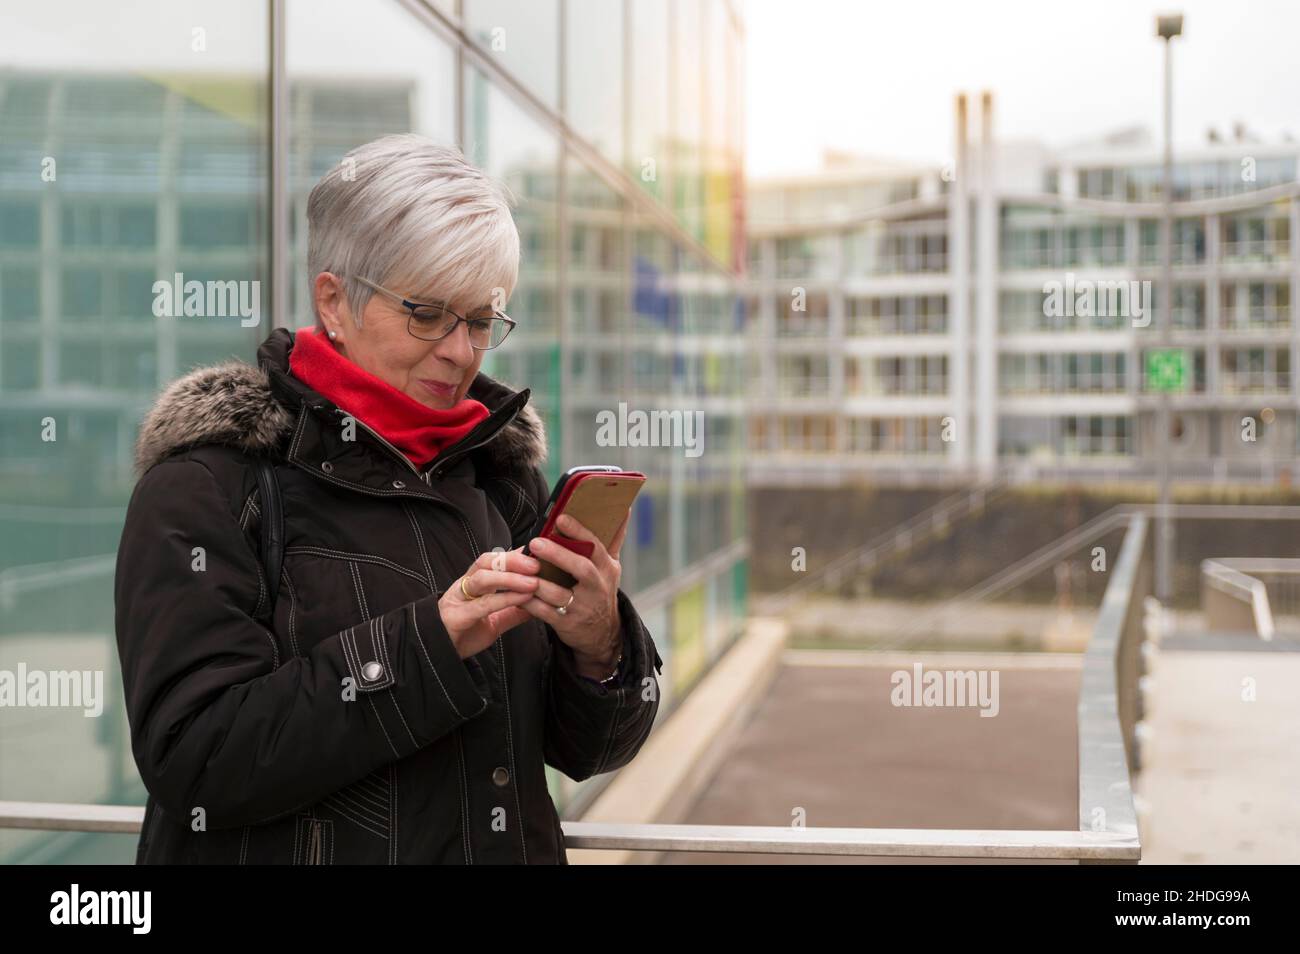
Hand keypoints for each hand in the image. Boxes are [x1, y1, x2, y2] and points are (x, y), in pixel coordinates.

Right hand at [438, 547, 541, 659]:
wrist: (438, 655)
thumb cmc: (463, 634)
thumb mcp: (494, 622)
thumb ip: (513, 612)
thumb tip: (536, 603)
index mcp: (473, 584)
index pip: (493, 560)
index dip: (514, 555)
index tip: (537, 553)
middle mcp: (465, 586)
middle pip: (486, 562)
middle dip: (512, 560)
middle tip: (537, 563)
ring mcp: (459, 599)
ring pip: (483, 578)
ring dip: (510, 577)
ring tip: (533, 581)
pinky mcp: (458, 616)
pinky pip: (483, 604)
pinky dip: (505, 598)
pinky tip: (523, 598)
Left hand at [521, 511, 630, 679]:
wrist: (602, 633)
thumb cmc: (602, 590)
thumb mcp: (611, 566)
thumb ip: (614, 538)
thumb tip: (625, 509)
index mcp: (606, 569)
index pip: (596, 547)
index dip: (580, 532)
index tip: (561, 518)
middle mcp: (597, 588)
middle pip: (580, 569)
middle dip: (558, 555)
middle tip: (535, 542)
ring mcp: (582, 607)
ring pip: (559, 594)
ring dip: (539, 581)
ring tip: (521, 567)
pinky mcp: (566, 624)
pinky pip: (545, 613)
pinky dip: (530, 604)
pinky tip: (515, 592)